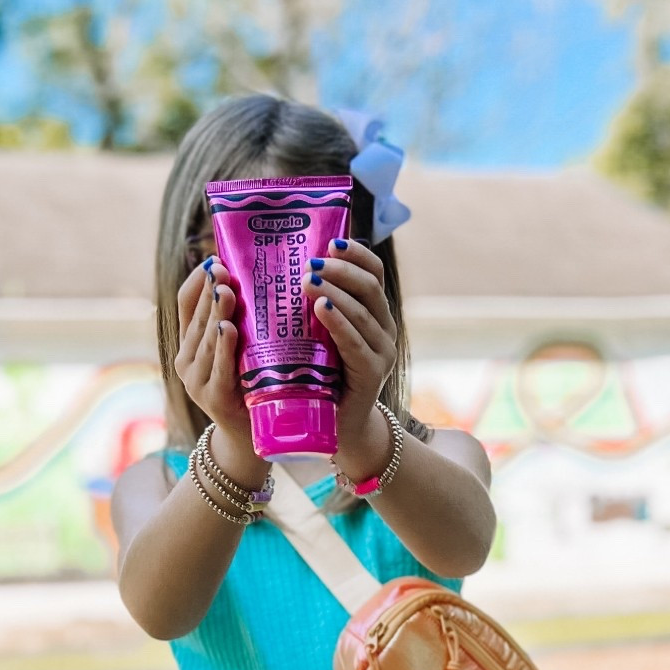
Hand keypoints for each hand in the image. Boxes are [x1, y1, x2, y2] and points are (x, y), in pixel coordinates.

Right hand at [172, 257, 268, 484]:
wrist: (252, 439)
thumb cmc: (251, 387)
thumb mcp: (242, 351)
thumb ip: (243, 321)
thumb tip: (256, 277)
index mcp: (190, 343)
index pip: (186, 303)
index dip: (197, 280)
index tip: (215, 259)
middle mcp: (187, 359)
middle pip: (196, 316)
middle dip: (209, 289)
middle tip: (221, 266)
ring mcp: (196, 380)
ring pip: (205, 339)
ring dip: (215, 312)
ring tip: (224, 289)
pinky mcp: (213, 398)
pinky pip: (218, 367)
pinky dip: (222, 347)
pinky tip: (227, 328)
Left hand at [308, 238, 397, 480]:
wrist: (337, 428)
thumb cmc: (324, 377)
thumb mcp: (321, 336)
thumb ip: (315, 306)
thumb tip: (284, 268)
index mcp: (375, 314)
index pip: (374, 273)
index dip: (356, 253)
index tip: (331, 241)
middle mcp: (384, 329)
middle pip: (370, 286)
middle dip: (340, 270)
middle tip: (310, 263)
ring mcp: (381, 352)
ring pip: (363, 311)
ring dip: (335, 291)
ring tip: (308, 281)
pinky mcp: (372, 375)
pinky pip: (356, 342)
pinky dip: (339, 322)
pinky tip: (321, 309)